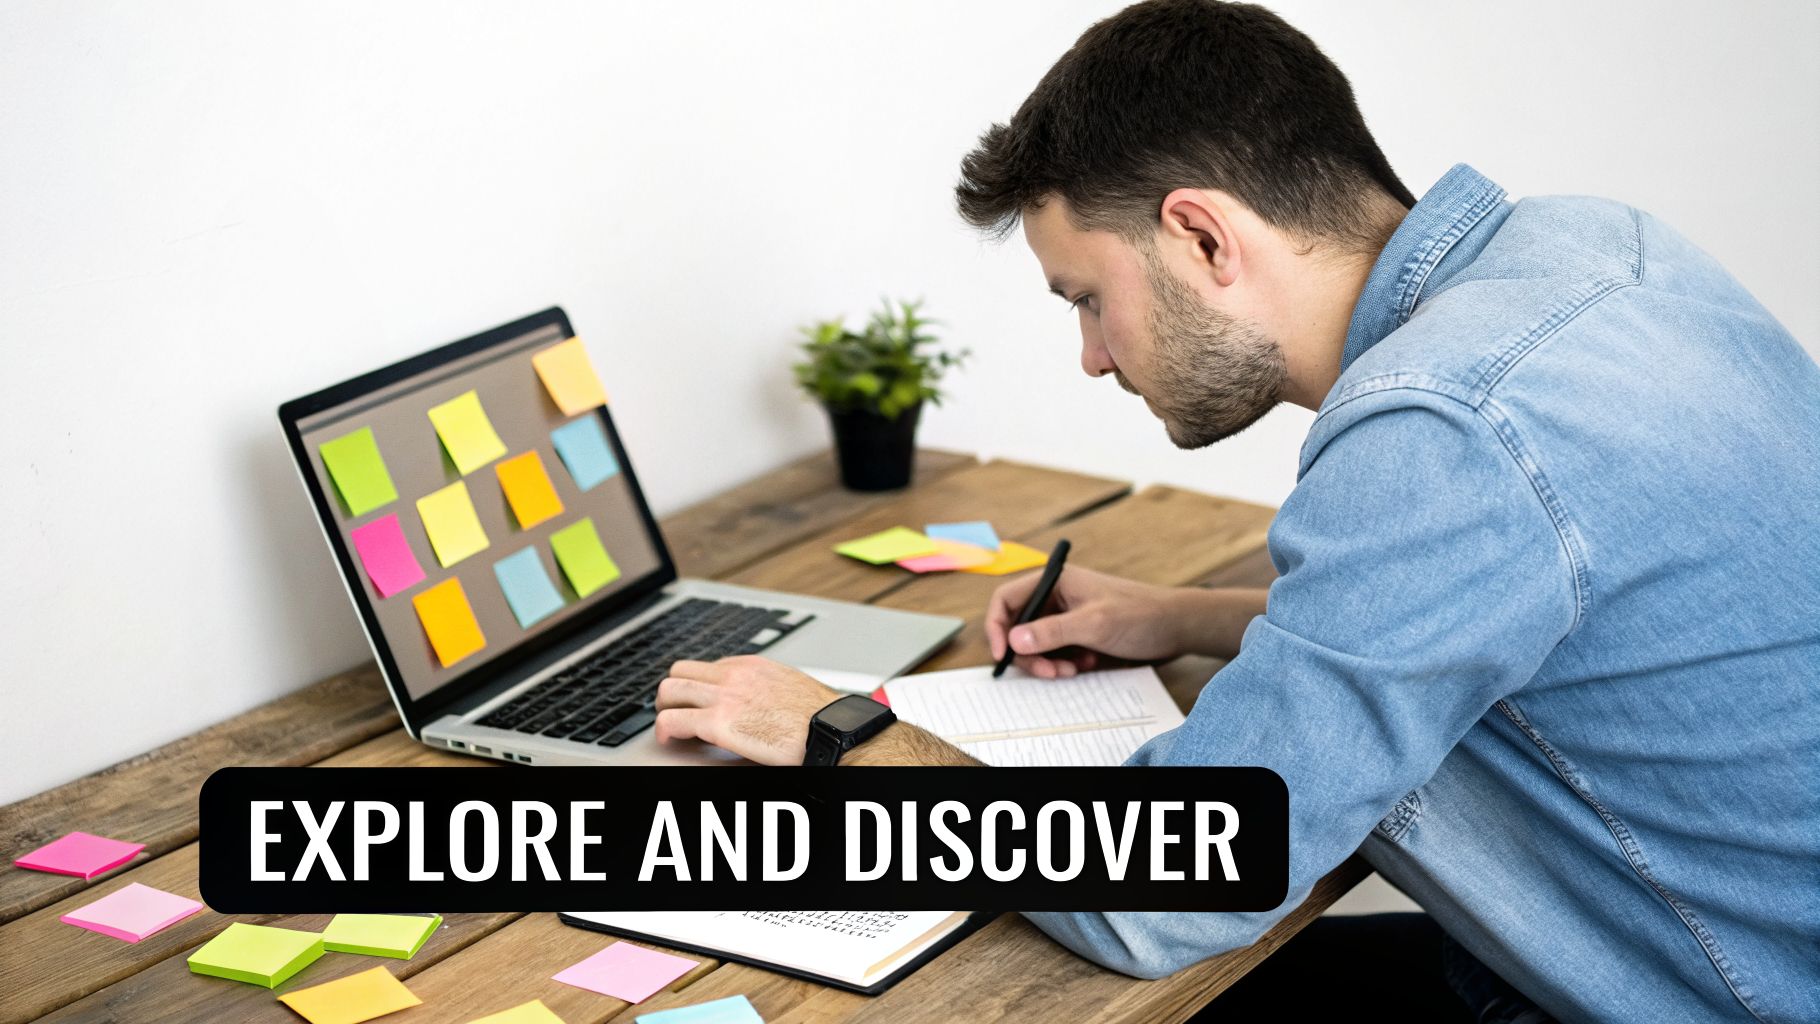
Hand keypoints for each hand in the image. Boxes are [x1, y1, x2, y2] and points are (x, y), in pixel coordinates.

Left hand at [653, 656, 841, 764]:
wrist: (828, 730)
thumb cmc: (818, 716)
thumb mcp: (789, 687)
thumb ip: (765, 687)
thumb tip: (758, 701)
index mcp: (751, 666)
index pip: (707, 666)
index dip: (697, 686)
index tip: (698, 703)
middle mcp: (733, 675)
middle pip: (680, 671)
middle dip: (673, 692)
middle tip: (675, 711)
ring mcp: (723, 697)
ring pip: (669, 690)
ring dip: (665, 708)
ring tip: (670, 727)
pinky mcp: (717, 723)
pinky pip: (673, 720)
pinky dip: (665, 730)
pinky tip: (671, 740)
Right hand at [985, 564, 1188, 677]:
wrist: (1177, 627)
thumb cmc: (1140, 614)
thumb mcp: (1094, 624)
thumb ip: (1052, 631)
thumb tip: (1014, 640)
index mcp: (1055, 581)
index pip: (1006, 599)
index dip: (997, 626)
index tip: (1003, 654)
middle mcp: (1056, 596)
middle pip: (1018, 626)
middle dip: (1029, 653)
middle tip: (1049, 672)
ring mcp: (1066, 616)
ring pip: (1036, 644)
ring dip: (1047, 662)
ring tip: (1072, 670)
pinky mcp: (1078, 634)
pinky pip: (1055, 652)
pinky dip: (1063, 663)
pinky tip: (1086, 665)